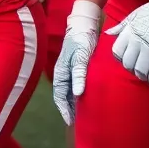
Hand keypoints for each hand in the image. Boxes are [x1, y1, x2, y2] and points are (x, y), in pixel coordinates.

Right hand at [52, 0, 100, 124]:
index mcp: (60, 72)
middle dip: (70, 109)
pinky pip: (79, 85)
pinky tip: (89, 99)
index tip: (70, 122)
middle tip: (79, 123)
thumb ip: (79, 75)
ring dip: (77, 102)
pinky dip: (82, 94)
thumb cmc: (81, 40)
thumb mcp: (80, 57)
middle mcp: (65, 74)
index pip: (59, 96)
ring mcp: (72, 71)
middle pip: (65, 96)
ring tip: (85, 114)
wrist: (85, 24)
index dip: (64, 110)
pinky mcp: (80, 68)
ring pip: (72, 91)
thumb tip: (78, 94)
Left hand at [108, 0, 148, 85]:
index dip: (120, 58)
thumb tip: (108, 33)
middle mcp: (137, 42)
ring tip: (146, 74)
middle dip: (131, 68)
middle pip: (127, 64)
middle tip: (137, 68)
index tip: (126, 58)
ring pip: (139, 71)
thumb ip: (122, 27)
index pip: (117, 52)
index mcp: (129, 31)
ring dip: (142, 75)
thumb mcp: (136, 15)